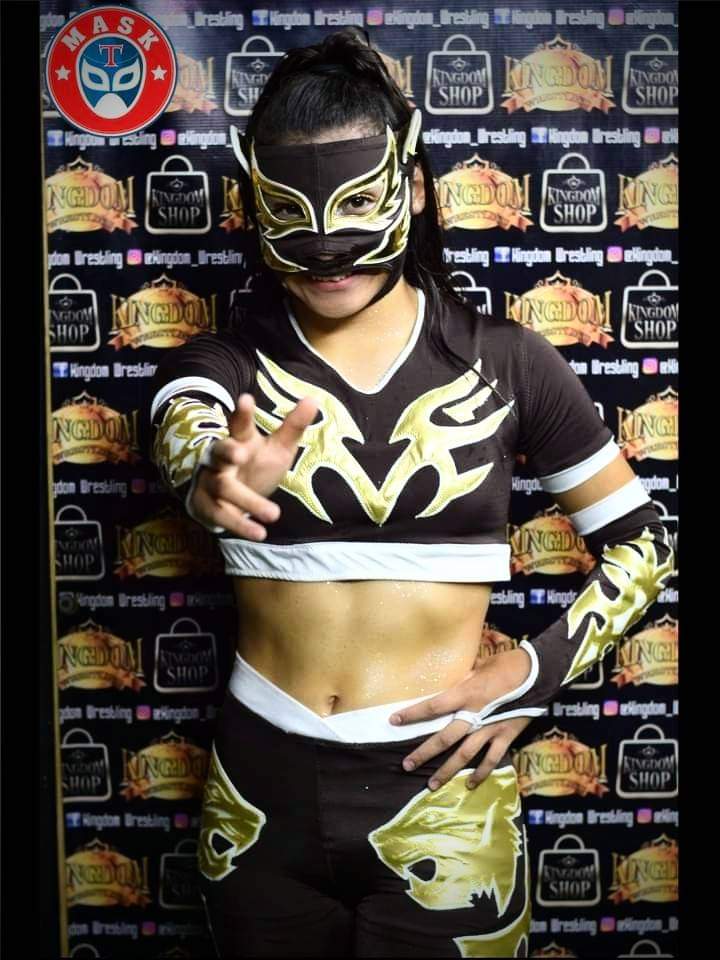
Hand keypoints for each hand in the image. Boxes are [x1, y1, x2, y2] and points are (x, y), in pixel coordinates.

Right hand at [190, 392, 317, 540]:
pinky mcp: (206, 506)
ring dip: (247, 501)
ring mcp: (211, 482)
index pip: (239, 425)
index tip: (246, 399)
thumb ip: (293, 426)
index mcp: (239, 441)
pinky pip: (220, 516)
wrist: (228, 498)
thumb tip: (312, 399)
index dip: (241, 413)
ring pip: (223, 488)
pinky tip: (260, 533)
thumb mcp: (277, 448)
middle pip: (219, 452)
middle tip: (240, 453)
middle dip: (227, 451)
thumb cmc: (256, 466)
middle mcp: (220, 460)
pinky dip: (240, 524)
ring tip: (274, 513)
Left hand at [389, 648, 533, 789]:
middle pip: (445, 738)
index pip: (433, 706)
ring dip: (447, 770)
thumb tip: (453, 679)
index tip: (394, 720)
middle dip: (425, 752)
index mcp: (466, 693)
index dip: (413, 714)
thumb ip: (465, 676)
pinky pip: (492, 758)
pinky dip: (481, 772)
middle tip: (407, 765)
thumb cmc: (508, 663)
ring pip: (465, 754)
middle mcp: (475, 714)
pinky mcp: (507, 736)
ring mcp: (491, 728)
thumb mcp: (481, 665)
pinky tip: (470, 783)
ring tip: (431, 784)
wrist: (539, 673)